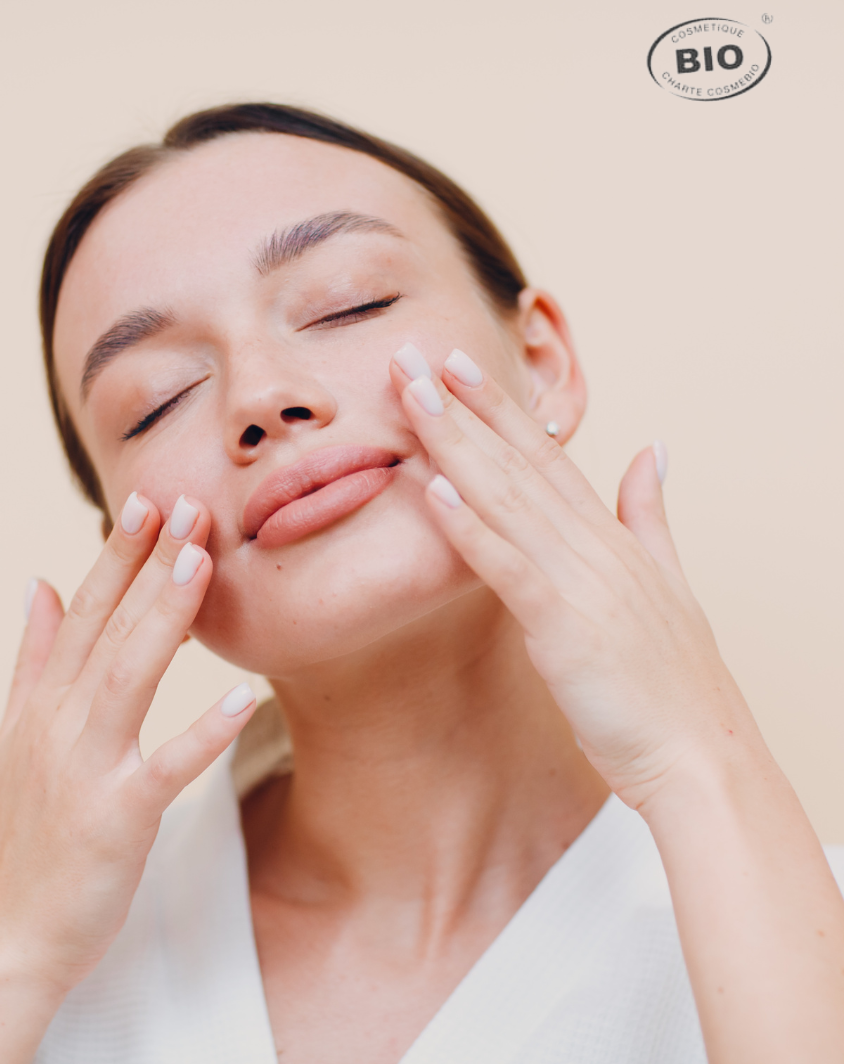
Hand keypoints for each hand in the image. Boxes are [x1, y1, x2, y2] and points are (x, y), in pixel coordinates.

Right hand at [0, 493, 255, 992]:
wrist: (9, 935)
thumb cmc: (24, 834)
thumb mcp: (13, 736)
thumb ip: (32, 658)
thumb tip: (37, 582)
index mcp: (41, 703)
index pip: (83, 611)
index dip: (115, 554)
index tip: (145, 500)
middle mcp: (59, 724)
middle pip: (109, 628)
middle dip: (148, 562)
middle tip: (186, 502)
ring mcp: (86, 768)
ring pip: (129, 676)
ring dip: (164, 616)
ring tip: (200, 561)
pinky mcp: (118, 817)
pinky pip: (166, 768)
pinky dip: (203, 733)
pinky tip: (243, 697)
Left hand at [390, 344, 757, 809]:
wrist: (701, 757)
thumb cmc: (673, 681)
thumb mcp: (668, 581)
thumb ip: (650, 512)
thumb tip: (653, 447)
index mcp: (609, 535)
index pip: (544, 453)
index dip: (499, 406)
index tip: (457, 364)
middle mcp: (593, 545)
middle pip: (517, 461)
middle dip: (462, 406)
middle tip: (412, 355)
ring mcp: (581, 581)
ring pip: (507, 498)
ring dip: (455, 445)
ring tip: (412, 397)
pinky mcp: (565, 626)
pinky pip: (509, 568)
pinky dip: (470, 528)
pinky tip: (433, 491)